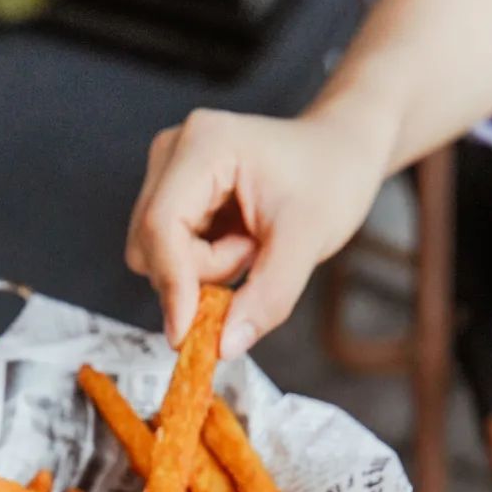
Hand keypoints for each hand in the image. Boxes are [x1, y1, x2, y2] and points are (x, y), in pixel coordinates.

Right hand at [125, 98, 395, 356]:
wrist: (339, 153)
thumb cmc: (330, 180)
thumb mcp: (308, 241)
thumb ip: (268, 297)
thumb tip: (223, 346)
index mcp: (204, 145)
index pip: (161, 225)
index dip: (172, 285)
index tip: (187, 336)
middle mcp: (173, 152)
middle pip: (152, 245)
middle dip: (199, 274)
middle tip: (254, 254)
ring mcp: (168, 173)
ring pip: (155, 255)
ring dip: (203, 271)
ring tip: (250, 243)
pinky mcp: (172, 195)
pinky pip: (168, 255)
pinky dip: (202, 265)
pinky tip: (237, 241)